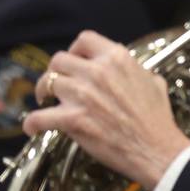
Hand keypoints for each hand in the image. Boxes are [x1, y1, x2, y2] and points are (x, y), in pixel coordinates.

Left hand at [23, 30, 189, 187]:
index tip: (73, 61)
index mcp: (117, 59)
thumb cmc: (158, 120)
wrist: (157, 150)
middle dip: (55, 71)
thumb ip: (135, 70)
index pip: (84, 40)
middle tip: (56, 84)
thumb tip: (127, 69)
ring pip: (48, 83)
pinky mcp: (73, 120)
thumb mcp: (153, 82)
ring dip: (43, 92)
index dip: (74, 50)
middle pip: (59, 60)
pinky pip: (40, 117)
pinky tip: (32, 127)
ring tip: (45, 101)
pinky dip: (32, 123)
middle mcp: (97, 72)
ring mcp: (83, 95)